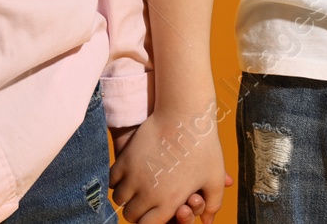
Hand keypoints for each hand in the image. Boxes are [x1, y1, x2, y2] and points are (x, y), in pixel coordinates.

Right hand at [109, 106, 230, 223]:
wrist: (184, 114)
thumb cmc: (204, 146)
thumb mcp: (214, 176)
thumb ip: (213, 202)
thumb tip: (208, 220)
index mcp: (170, 202)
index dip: (149, 223)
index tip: (152, 216)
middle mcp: (149, 193)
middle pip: (131, 215)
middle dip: (136, 212)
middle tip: (141, 204)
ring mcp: (135, 176)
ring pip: (119, 199)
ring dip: (125, 197)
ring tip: (133, 191)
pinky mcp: (125, 159)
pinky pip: (112, 180)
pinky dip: (116, 182)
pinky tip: (125, 177)